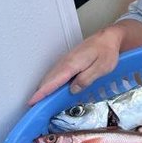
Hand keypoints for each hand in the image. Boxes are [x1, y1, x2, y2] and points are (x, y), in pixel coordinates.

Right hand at [27, 20, 141, 104]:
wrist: (108, 37)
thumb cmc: (107, 51)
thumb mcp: (102, 68)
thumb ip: (86, 79)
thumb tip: (72, 89)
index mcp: (72, 64)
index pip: (54, 81)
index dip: (42, 92)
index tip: (32, 101)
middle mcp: (66, 61)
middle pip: (49, 79)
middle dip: (39, 92)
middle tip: (33, 105)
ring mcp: (66, 60)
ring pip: (51, 76)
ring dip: (43, 87)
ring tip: (38, 100)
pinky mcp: (69, 60)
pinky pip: (56, 73)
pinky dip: (50, 81)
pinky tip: (50, 88)